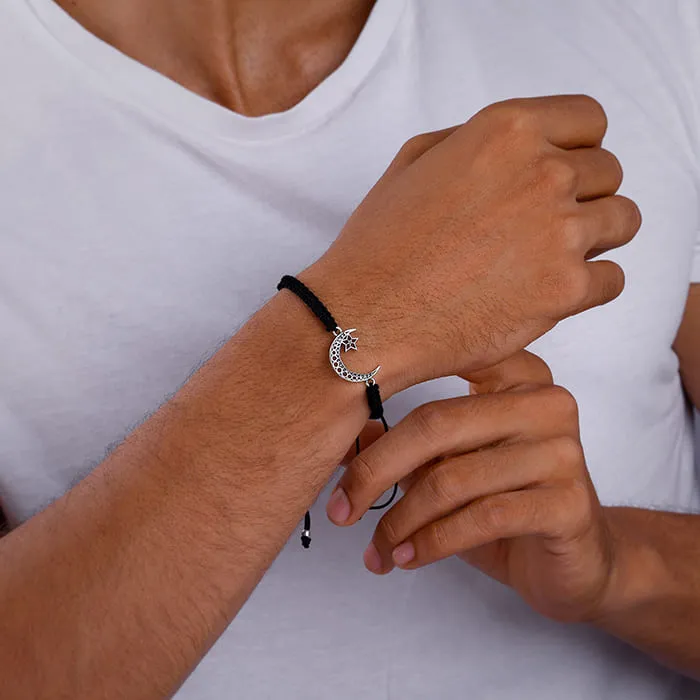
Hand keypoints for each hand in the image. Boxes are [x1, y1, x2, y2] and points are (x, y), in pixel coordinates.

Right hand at [301, 96, 640, 393]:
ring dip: (593, 238)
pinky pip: (612, 279)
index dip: (576, 149)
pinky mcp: (565, 289)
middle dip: (580, 196)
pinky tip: (546, 292)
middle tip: (539, 227)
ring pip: (623, 221)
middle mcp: (542, 173)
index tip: (562, 173)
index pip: (589, 120)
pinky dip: (587, 287)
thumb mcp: (415, 160)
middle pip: (608, 172)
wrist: (364, 316)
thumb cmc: (380, 244)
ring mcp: (559, 232)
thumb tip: (522, 148)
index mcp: (506, 131)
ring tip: (547, 259)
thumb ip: (477, 140)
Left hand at [327, 351, 617, 623]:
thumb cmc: (505, 503)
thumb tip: (345, 436)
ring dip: (401, 521)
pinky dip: (433, 543)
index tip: (330, 423)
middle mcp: (545, 401)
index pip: (438, 365)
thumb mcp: (450, 466)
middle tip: (339, 511)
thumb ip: (406, 444)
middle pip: (436, 425)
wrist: (579, 562)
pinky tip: (408, 558)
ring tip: (377, 549)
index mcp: (516, 374)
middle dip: (376, 472)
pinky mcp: (569, 502)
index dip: (380, 390)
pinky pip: (481, 518)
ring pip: (453, 479)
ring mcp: (562, 450)